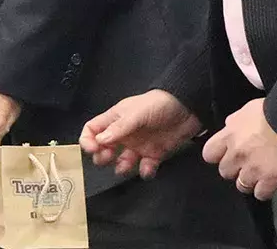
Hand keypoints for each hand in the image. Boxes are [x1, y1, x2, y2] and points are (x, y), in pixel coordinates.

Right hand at [81, 89, 202, 178]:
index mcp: (116, 120)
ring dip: (121, 167)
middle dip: (102, 157)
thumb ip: (119, 127)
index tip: (93, 149)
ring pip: (122, 161)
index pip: (93, 130)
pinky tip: (147, 168)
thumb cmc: (159, 104)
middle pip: (104, 149)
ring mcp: (138, 145)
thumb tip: (99, 141)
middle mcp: (124, 134)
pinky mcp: (154, 154)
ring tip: (125, 167)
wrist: (188, 108)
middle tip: (107, 158)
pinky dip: (144, 171)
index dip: (88, 140)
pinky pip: (144, 168)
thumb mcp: (137, 112)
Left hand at [202, 97, 276, 200]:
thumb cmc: (276, 109)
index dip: (217, 156)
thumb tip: (230, 127)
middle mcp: (237, 154)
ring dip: (249, 182)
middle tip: (246, 165)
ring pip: (241, 186)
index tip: (226, 155)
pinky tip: (271, 184)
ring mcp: (252, 169)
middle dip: (235, 169)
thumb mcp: (249, 109)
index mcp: (230, 135)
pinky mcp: (269, 180)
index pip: (209, 153)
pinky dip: (265, 191)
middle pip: (225, 172)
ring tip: (259, 176)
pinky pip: (260, 194)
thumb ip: (236, 121)